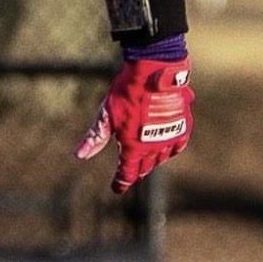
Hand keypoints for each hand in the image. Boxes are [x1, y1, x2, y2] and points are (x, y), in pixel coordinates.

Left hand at [74, 55, 192, 194]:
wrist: (155, 73)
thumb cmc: (127, 93)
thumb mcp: (106, 115)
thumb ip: (95, 138)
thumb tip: (79, 155)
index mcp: (133, 148)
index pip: (126, 173)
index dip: (121, 182)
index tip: (116, 188)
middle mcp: (153, 147)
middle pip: (145, 167)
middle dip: (137, 171)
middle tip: (132, 173)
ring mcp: (170, 137)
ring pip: (161, 158)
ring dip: (153, 161)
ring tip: (147, 160)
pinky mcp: (183, 125)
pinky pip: (178, 145)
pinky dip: (171, 149)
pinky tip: (168, 148)